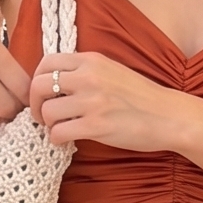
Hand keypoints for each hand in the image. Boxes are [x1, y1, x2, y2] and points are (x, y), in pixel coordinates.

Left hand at [32, 51, 189, 151]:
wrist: (168, 116)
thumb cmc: (141, 97)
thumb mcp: (112, 71)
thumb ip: (85, 71)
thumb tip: (56, 81)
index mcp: (91, 61)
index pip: (46, 63)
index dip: (36, 81)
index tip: (43, 95)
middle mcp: (88, 77)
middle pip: (38, 86)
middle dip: (34, 104)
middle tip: (42, 116)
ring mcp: (92, 102)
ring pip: (47, 112)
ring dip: (48, 124)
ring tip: (59, 129)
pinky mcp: (96, 126)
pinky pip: (58, 133)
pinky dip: (57, 139)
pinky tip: (66, 141)